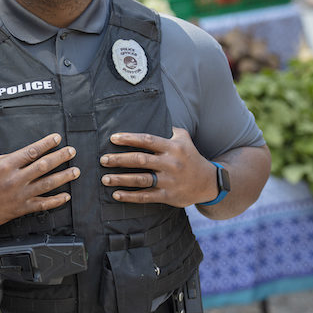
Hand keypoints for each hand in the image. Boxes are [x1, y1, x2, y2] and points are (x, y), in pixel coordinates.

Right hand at [0, 133, 79, 227]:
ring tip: (76, 171)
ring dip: (64, 177)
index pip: (32, 151)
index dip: (47, 143)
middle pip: (44, 166)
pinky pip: (41, 204)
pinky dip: (55, 201)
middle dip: (61, 157)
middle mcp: (15, 179)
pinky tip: (66, 196)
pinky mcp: (20, 208)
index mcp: (6, 164)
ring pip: (47, 184)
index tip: (57, 138)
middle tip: (72, 151)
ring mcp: (19, 194)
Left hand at [100, 127, 216, 207]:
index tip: (113, 138)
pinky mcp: (168, 196)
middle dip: (119, 160)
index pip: (148, 140)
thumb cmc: (191, 157)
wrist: (209, 182)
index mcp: (173, 147)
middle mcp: (170, 163)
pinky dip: (130, 196)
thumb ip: (168, 129)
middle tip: (103, 160)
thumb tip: (151, 116)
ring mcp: (169, 181)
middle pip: (140, 160)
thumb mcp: (184, 138)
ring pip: (141, 180)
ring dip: (121, 179)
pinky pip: (146, 196)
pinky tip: (116, 194)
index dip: (129, 139)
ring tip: (105, 178)